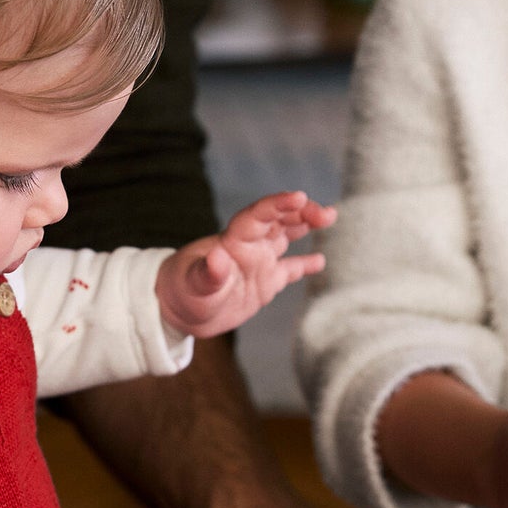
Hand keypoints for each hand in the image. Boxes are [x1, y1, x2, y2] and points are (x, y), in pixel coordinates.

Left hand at [156, 192, 336, 337]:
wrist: (178, 311)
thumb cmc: (182, 293)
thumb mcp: (194, 285)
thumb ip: (208, 273)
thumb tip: (217, 257)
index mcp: (233, 240)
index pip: (259, 215)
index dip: (278, 204)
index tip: (299, 196)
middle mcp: (249, 246)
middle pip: (278, 219)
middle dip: (302, 211)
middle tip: (326, 214)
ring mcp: (258, 263)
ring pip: (286, 236)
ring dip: (305, 224)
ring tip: (329, 217)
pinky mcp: (264, 283)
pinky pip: (289, 269)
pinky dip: (304, 264)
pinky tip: (320, 260)